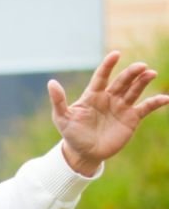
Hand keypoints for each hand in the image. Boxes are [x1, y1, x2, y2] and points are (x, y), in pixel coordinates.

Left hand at [50, 52, 168, 176]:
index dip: (108, 65)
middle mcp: (110, 97)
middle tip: (141, 67)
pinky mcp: (131, 118)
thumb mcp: (62, 119)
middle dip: (131, 73)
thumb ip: (58, 101)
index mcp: (93, 95)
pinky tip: (165, 99)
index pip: (101, 76)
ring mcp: (122, 107)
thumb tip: (51, 83)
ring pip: (135, 90)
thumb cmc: (72, 135)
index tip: (116, 54)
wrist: (84, 154)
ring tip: (150, 73)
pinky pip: (146, 107)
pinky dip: (156, 102)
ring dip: (143, 81)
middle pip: (122, 81)